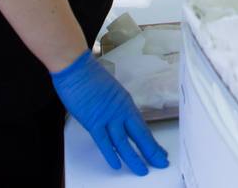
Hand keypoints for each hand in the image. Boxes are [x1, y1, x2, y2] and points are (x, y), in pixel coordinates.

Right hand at [51, 50, 167, 176]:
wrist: (76, 67)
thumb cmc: (89, 76)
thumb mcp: (110, 91)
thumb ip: (115, 107)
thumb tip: (118, 120)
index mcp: (126, 103)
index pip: (142, 126)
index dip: (151, 141)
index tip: (159, 151)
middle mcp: (121, 111)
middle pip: (139, 135)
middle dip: (151, 151)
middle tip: (161, 162)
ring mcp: (108, 117)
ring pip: (124, 142)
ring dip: (133, 158)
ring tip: (142, 170)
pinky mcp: (93, 121)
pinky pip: (103, 141)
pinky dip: (110, 154)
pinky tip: (117, 164)